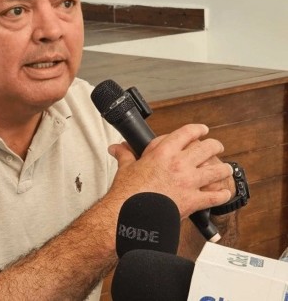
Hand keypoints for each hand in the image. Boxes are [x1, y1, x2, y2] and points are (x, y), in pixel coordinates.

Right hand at [107, 124, 232, 217]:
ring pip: (217, 170)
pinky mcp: (193, 200)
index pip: (186, 133)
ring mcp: (189, 182)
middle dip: (215, 146)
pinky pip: (215, 197)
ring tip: (225, 168)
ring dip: (223, 168)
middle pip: (207, 148)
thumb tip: (116, 148)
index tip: (202, 130)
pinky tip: (224, 194)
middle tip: (216, 146)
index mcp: (163, 152)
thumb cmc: (128, 191)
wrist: (133, 213)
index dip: (197, 129)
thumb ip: (125, 154)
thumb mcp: (125, 168)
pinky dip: (222, 195)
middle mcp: (179, 164)